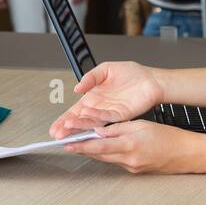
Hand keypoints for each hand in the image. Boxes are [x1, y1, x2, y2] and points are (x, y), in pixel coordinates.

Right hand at [49, 61, 163, 138]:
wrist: (150, 79)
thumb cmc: (131, 74)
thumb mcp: (105, 70)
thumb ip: (90, 77)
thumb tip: (77, 87)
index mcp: (93, 98)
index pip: (75, 112)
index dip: (64, 120)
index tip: (55, 128)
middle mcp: (100, 108)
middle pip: (80, 121)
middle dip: (68, 128)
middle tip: (57, 135)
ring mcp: (110, 113)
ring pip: (91, 122)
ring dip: (79, 125)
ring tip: (67, 128)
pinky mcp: (121, 114)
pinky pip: (107, 117)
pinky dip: (96, 117)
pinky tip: (86, 115)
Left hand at [61, 119, 198, 173]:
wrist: (185, 154)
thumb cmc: (168, 137)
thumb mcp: (141, 124)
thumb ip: (118, 127)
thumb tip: (100, 129)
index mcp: (129, 145)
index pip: (98, 145)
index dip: (81, 145)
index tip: (68, 143)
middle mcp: (128, 159)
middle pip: (99, 154)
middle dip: (84, 148)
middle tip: (69, 142)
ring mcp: (131, 167)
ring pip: (107, 158)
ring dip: (95, 151)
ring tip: (83, 143)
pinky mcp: (135, 170)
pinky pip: (116, 161)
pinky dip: (108, 153)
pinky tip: (104, 147)